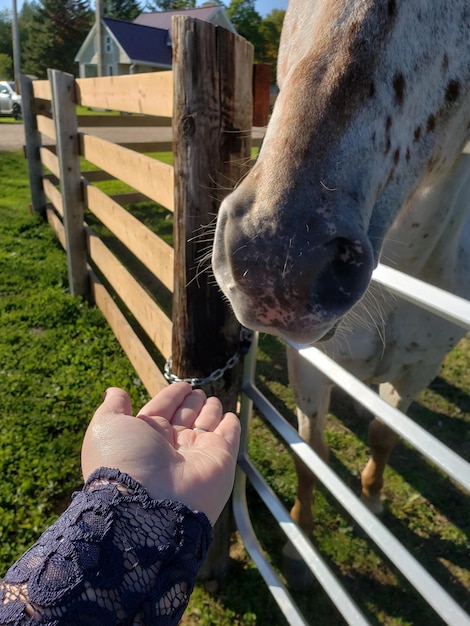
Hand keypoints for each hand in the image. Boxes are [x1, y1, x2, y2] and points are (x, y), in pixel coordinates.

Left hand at [81, 382, 240, 524]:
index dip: (171, 397)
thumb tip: (114, 391)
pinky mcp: (221, 460)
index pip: (162, 410)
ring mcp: (197, 454)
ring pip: (207, 426)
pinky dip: (231, 426)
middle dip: (192, 404)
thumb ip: (113, 406)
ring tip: (213, 399)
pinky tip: (231, 416)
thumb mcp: (106, 426)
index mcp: (145, 438)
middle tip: (198, 392)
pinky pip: (229, 438)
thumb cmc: (123, 461)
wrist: (147, 505)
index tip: (182, 386)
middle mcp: (171, 447)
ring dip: (211, 411)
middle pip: (185, 418)